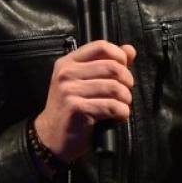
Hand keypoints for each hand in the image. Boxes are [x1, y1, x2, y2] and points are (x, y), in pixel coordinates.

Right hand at [34, 41, 136, 161]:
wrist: (52, 136)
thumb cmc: (73, 107)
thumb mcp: (86, 81)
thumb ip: (108, 64)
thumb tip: (130, 49)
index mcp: (68, 62)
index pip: (100, 46)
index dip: (119, 56)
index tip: (124, 69)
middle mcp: (66, 73)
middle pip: (112, 67)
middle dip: (127, 81)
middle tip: (125, 92)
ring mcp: (69, 90)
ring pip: (114, 87)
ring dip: (126, 98)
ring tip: (122, 105)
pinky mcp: (76, 108)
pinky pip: (111, 106)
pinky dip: (122, 112)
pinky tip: (119, 115)